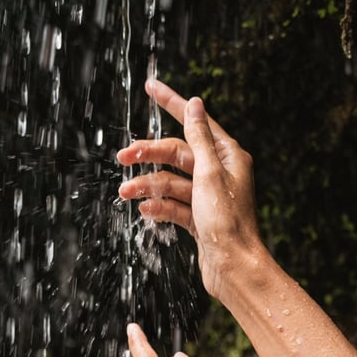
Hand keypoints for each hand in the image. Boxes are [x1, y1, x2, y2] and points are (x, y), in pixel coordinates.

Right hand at [117, 81, 266, 301]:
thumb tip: (196, 104)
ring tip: (125, 192)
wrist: (233, 269)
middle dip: (148, 154)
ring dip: (147, 185)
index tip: (151, 87)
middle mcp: (219, 172)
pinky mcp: (198, 218)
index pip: (195, 121)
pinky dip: (159, 206)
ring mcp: (207, 196)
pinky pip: (173, 205)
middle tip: (123, 156)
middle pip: (176, 153)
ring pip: (170, 181)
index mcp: (228, 156)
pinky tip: (144, 209)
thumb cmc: (228, 223)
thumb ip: (199, 138)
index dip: (171, 103)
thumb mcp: (209, 174)